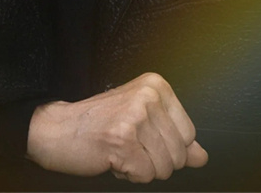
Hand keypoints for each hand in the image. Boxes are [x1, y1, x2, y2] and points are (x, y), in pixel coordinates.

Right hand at [26, 72, 207, 181]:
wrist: (59, 129)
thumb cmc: (99, 124)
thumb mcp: (142, 121)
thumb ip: (175, 138)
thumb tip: (201, 156)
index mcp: (156, 85)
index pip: (189, 133)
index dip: (167, 146)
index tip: (142, 135)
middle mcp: (148, 96)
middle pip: (179, 153)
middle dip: (154, 160)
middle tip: (128, 144)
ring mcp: (135, 116)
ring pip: (164, 168)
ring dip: (141, 168)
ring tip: (120, 150)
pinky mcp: (123, 140)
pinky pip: (145, 176)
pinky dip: (129, 175)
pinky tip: (113, 157)